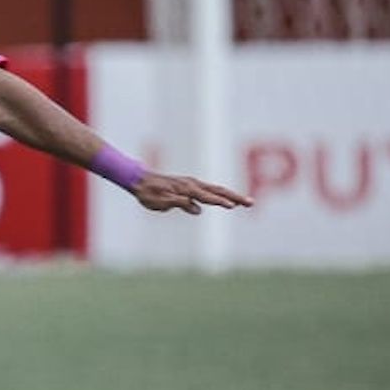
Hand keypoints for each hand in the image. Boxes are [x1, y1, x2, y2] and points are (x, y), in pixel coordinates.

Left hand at [131, 171, 252, 213]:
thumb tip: (197, 209)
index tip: (232, 206)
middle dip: (235, 197)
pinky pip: (208, 191)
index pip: (206, 197)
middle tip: (251, 203)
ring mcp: (191, 184)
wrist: (138, 180)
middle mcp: (191, 184)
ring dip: (231, 196)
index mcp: (186, 189)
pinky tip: (227, 200)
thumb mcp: (159, 202)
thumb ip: (178, 203)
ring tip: (245, 202)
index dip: (219, 202)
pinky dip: (220, 194)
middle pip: (217, 191)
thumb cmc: (148, 193)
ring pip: (215, 190)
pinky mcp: (189, 186)